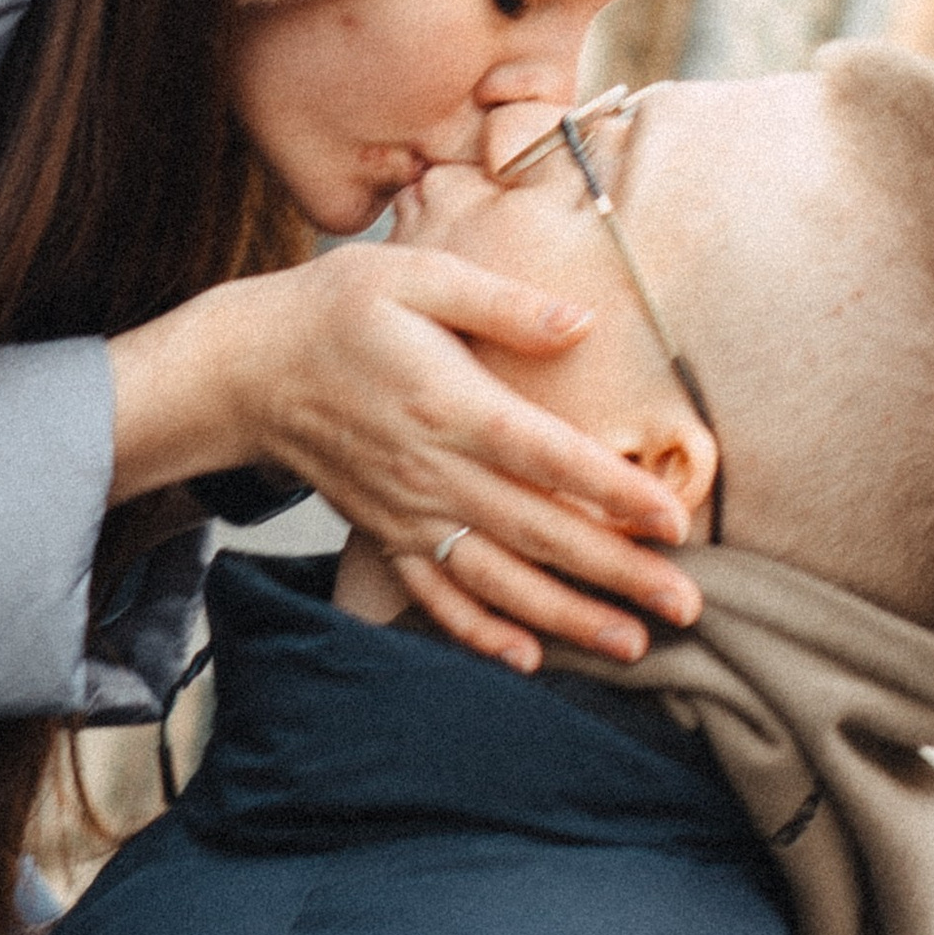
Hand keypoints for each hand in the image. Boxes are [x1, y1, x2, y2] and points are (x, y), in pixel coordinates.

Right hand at [107, 252, 704, 673]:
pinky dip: (479, 633)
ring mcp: (407, 511)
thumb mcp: (417, 275)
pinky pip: (435, 595)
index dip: (614, 492)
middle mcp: (432, 470)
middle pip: (538, 532)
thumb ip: (503, 303)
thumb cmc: (335, 311)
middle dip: (617, 573)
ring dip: (566, 617)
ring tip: (632, 644)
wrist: (246, 368)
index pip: (548, 457)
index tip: (674, 522)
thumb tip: (582, 323)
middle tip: (687, 607)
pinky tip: (527, 659)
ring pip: (497, 579)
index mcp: (450, 404)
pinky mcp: (383, 533)